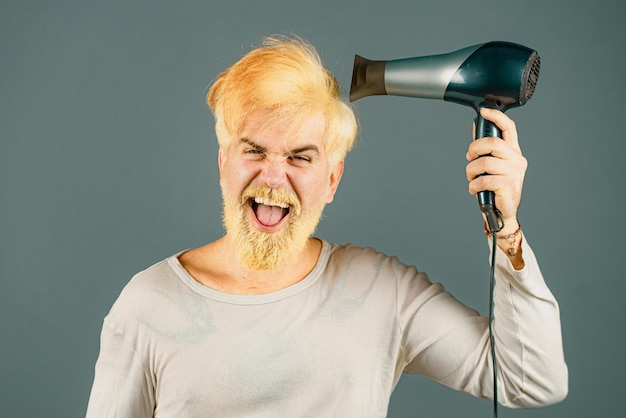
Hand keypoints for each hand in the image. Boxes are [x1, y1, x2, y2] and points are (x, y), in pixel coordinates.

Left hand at [466, 108, 526, 235]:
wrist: (501, 213)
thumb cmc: (494, 188)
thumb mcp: (490, 165)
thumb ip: (485, 148)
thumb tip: (475, 125)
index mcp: (513, 152)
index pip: (509, 128)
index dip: (497, 117)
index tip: (484, 111)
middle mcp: (517, 160)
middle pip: (493, 143)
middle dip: (474, 149)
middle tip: (469, 159)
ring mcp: (515, 173)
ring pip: (485, 163)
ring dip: (471, 171)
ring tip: (471, 178)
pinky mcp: (509, 186)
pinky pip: (484, 180)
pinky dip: (473, 185)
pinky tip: (475, 189)